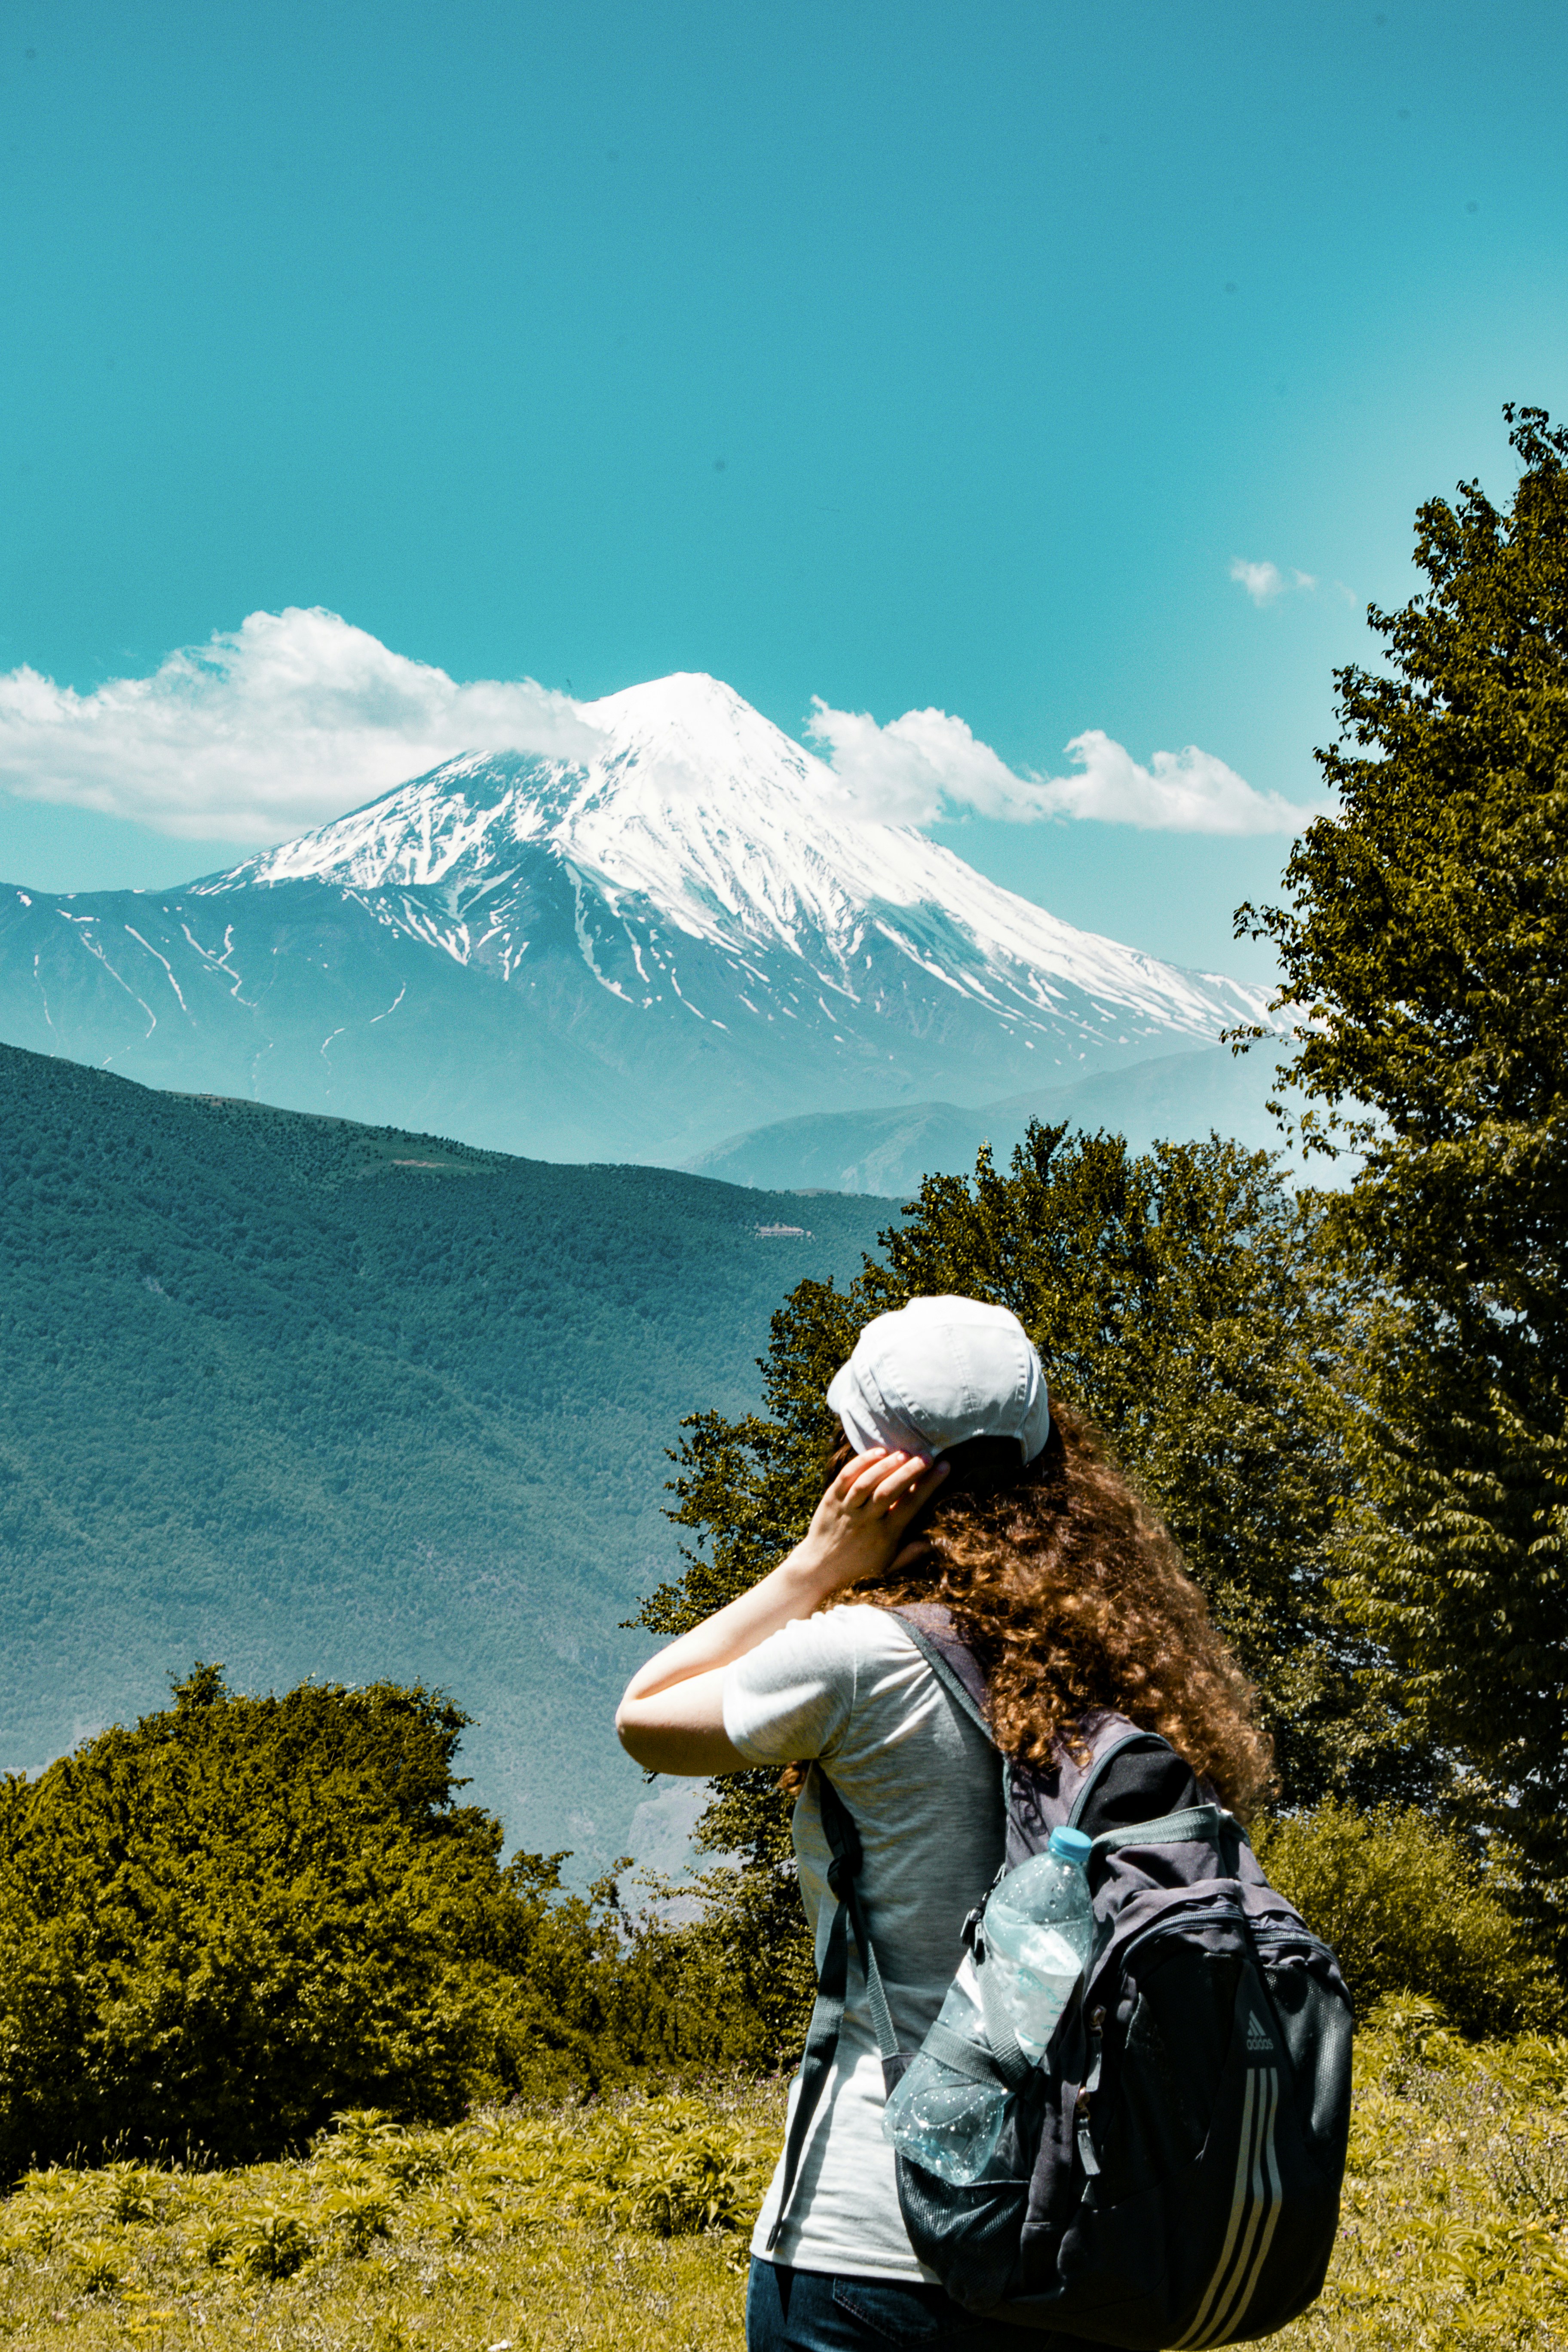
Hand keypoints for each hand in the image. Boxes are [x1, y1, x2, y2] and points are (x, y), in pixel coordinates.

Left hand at [788, 1447, 949, 1598]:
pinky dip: (861, 1463)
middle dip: (911, 1470)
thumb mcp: (888, 1567)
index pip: (911, 1505)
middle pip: (890, 1490)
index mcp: (885, 1535)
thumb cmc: (858, 1569)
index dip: (929, 1484)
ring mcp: (846, 1509)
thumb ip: (910, 1554)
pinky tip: (877, 1452)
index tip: (944, 1466)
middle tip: (927, 1455)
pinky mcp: (830, 1500)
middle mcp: (866, 1521)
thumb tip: (934, 1541)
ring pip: (867, 1482)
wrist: (819, 1570)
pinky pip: (845, 1477)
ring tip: (904, 1453)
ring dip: (887, 1465)